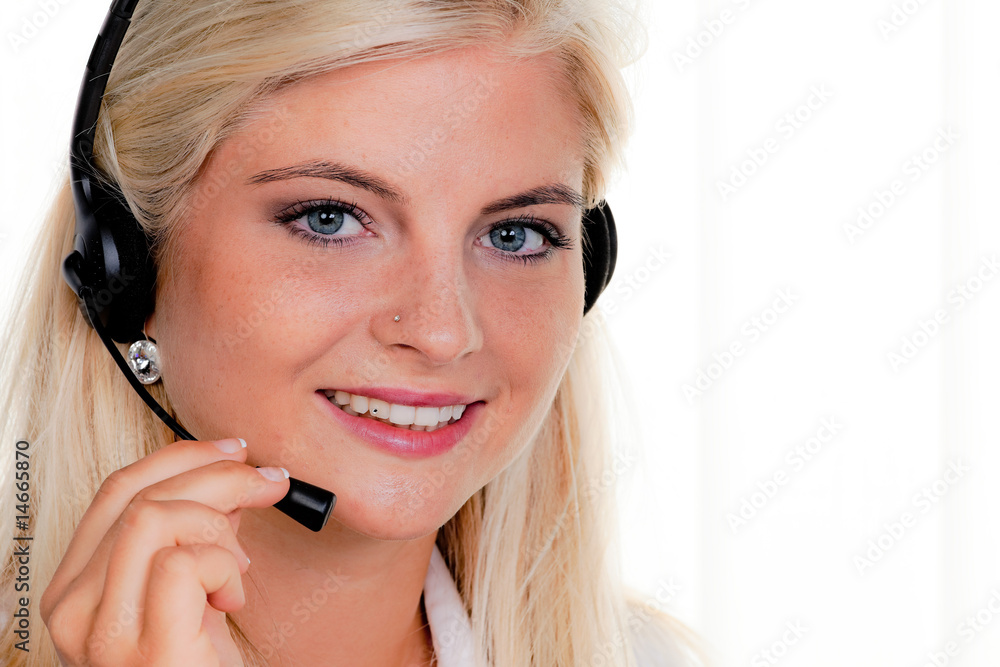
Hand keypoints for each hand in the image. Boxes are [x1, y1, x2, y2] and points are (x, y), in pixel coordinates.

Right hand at [40, 438, 290, 665]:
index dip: (181, 457)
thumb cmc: (197, 663)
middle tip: (268, 484)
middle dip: (217, 475)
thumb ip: (195, 532)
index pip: (118, 490)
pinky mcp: (146, 649)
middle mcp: (74, 609)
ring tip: (240, 566)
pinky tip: (233, 599)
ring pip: (156, 518)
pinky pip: (184, 563)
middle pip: (139, 495)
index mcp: (78, 587)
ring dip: (220, 526)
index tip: (234, 451)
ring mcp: (102, 632)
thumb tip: (228, 476)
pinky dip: (226, 566)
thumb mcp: (190, 587)